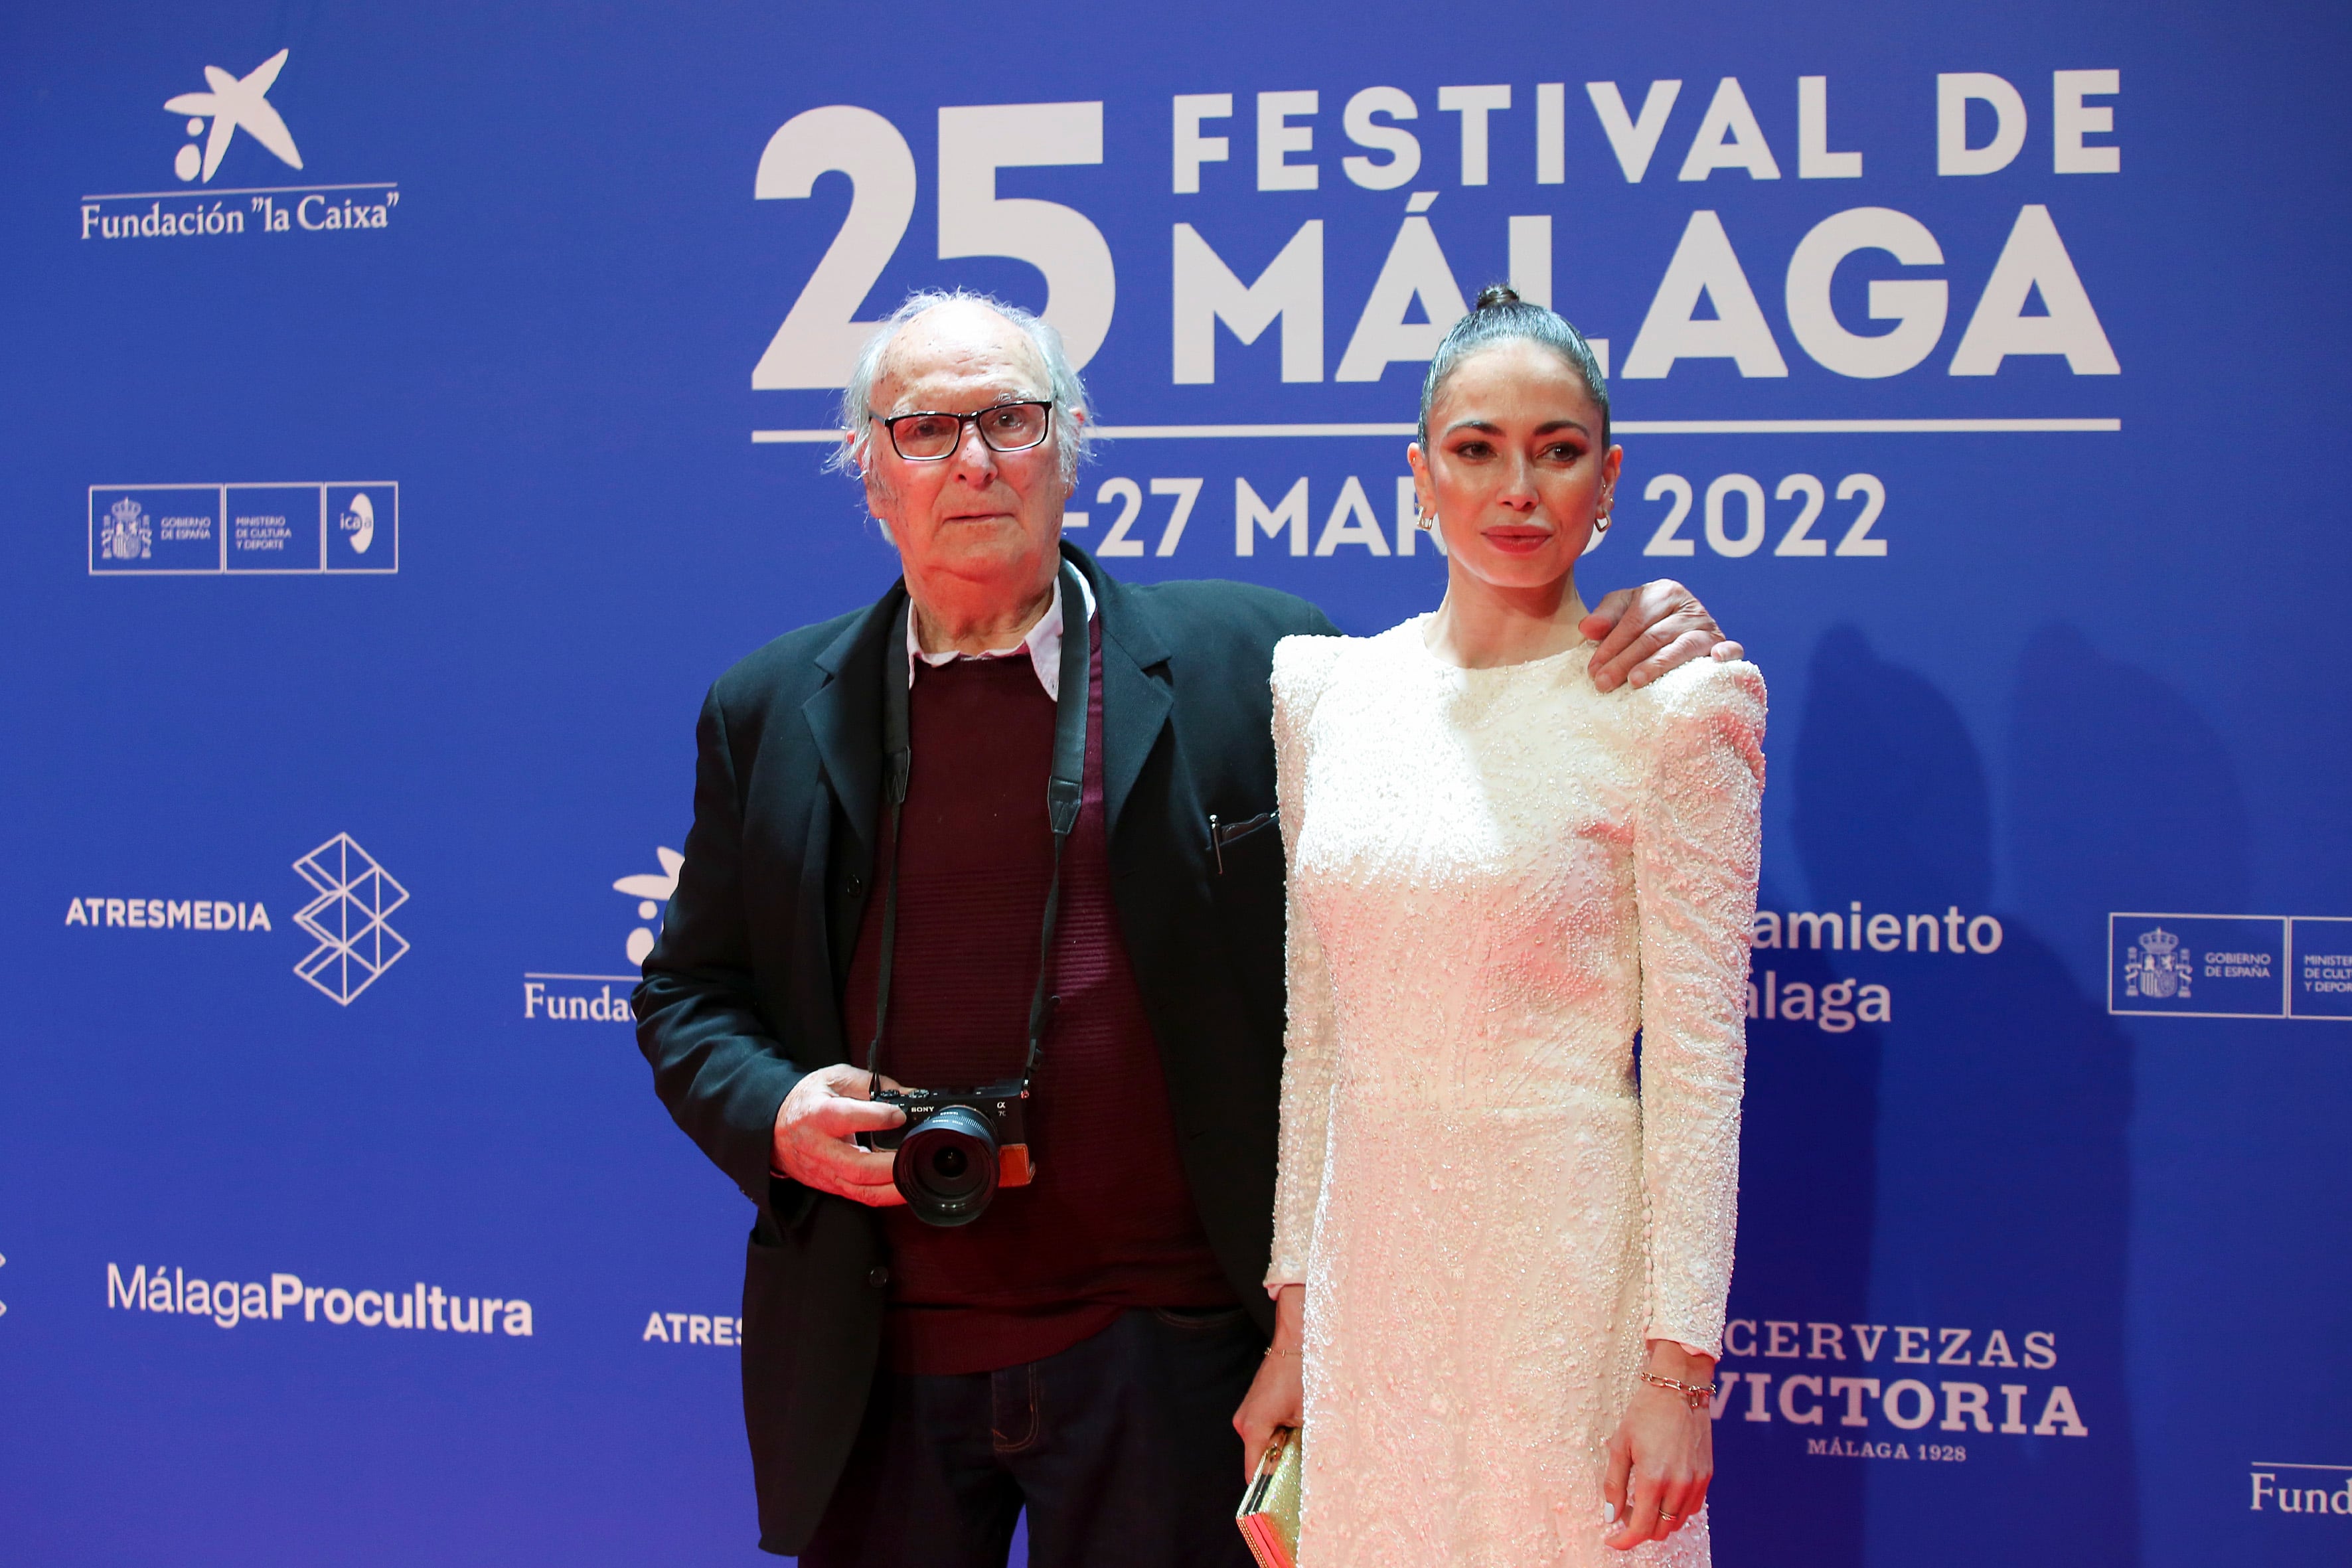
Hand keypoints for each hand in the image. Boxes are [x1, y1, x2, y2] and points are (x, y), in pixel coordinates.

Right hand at [770, 1063, 908, 1206]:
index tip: (901, 1115)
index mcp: (818, 1115)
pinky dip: (885, 1195)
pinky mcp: (830, 1185)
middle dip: (891, 1165)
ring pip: (861, 1189)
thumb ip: (871, 1084)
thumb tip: (907, 1094)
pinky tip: (902, 1187)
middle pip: (858, 1166)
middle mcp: (820, 1148)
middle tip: (914, 1153)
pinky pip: (861, 1197)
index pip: (848, 1118)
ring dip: (892, 1187)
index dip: (879, 1118)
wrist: (775, 1127)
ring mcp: (825, 1171)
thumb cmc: (808, 1101)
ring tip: (915, 1175)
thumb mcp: (835, 1079)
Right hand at [1232, 1284, 1305, 1479]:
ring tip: (1305, 1446)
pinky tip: (1298, 1430)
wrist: (1298, 1337)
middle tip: (1305, 1475)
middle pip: (1261, 1459)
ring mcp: (1247, 1414)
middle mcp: (1244, 1422)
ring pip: (1264, 1445)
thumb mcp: (1310, 1415)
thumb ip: (1304, 1447)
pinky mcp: (1254, 1407)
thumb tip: (1310, 1474)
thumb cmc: (1304, 1373)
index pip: (1255, 1473)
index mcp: (1254, 1427)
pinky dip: (1280, 1436)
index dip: (1268, 1493)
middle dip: (1281, 1467)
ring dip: (1282, 1449)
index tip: (1282, 1508)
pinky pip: (1265, 1432)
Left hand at [1580, 581, 1743, 692]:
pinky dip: (1725, 654)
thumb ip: (1605, 617)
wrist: (1677, 626)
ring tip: (1634, 682)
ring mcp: (1708, 625)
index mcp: (1663, 592)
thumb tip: (1587, 629)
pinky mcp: (1723, 643)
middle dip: (1624, 661)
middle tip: (1604, 684)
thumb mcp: (1622, 610)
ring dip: (1658, 665)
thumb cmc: (1644, 620)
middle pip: (1654, 636)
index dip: (1611, 645)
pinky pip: (1730, 648)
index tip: (1592, 670)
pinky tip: (1715, 661)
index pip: (1634, 620)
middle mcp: (1688, 605)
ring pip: (1682, 647)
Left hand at [1601, 1345, 1715, 1549]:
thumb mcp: (1620, 1445)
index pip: (1641, 1528)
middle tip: (1625, 1514)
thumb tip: (1612, 1516)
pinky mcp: (1707, 1476)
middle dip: (1640, 1530)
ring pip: (1677, 1523)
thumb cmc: (1646, 1412)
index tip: (1612, 1540)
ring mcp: (1696, 1482)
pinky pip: (1692, 1508)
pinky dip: (1675, 1511)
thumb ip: (1615, 1484)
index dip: (1624, 1541)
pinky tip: (1662, 1495)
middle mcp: (1679, 1485)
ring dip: (1659, 1522)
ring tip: (1642, 1503)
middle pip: (1661, 1531)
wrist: (1679, 1388)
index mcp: (1654, 1479)